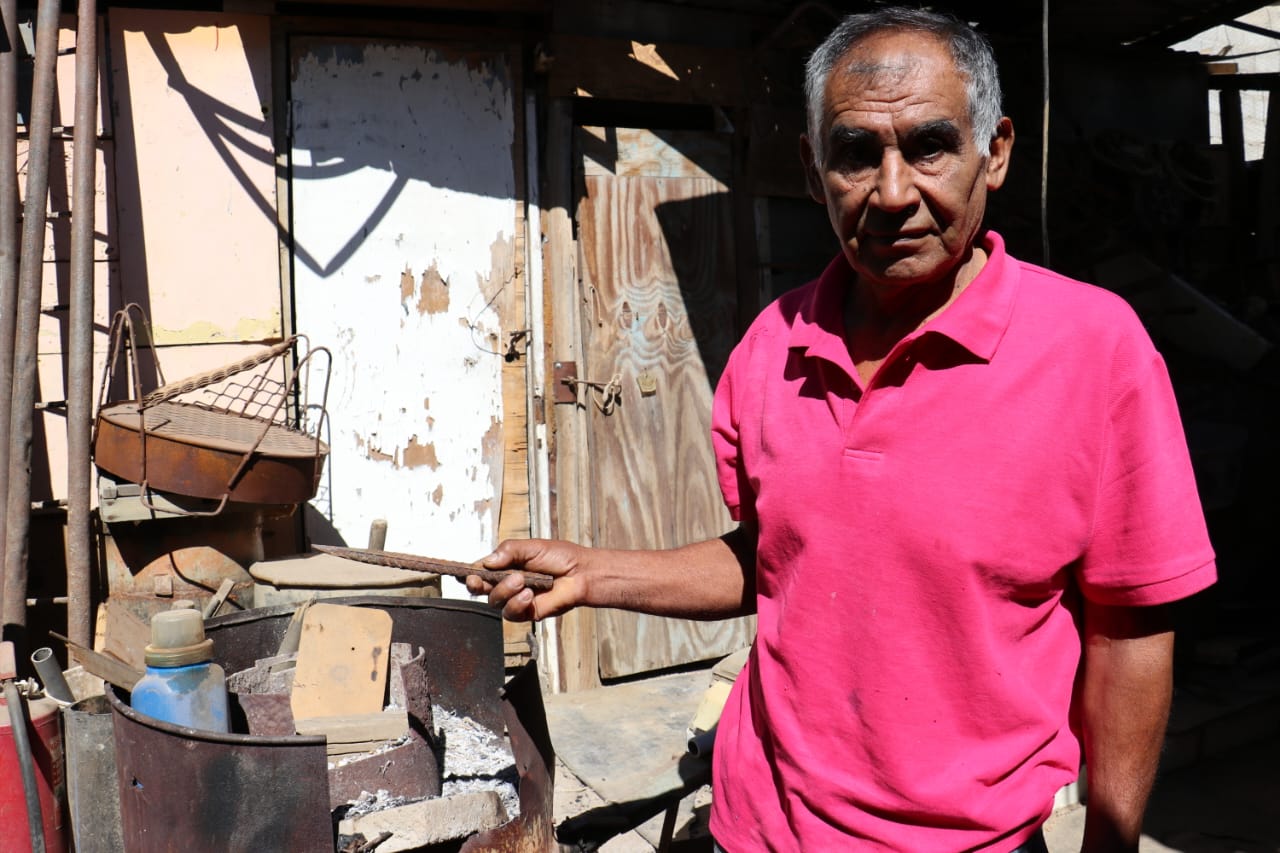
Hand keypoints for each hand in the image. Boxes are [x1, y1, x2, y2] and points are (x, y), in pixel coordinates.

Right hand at [466, 538, 586, 621]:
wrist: (581, 573)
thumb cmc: (559, 557)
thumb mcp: (532, 547)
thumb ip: (508, 551)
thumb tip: (486, 561)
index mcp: (505, 565)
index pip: (480, 569)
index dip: (468, 572)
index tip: (463, 572)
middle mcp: (506, 582)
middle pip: (479, 588)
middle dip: (475, 584)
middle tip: (476, 581)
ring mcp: (515, 598)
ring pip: (494, 600)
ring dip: (504, 590)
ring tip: (521, 580)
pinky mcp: (526, 612)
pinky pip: (510, 613)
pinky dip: (517, 603)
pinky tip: (529, 594)